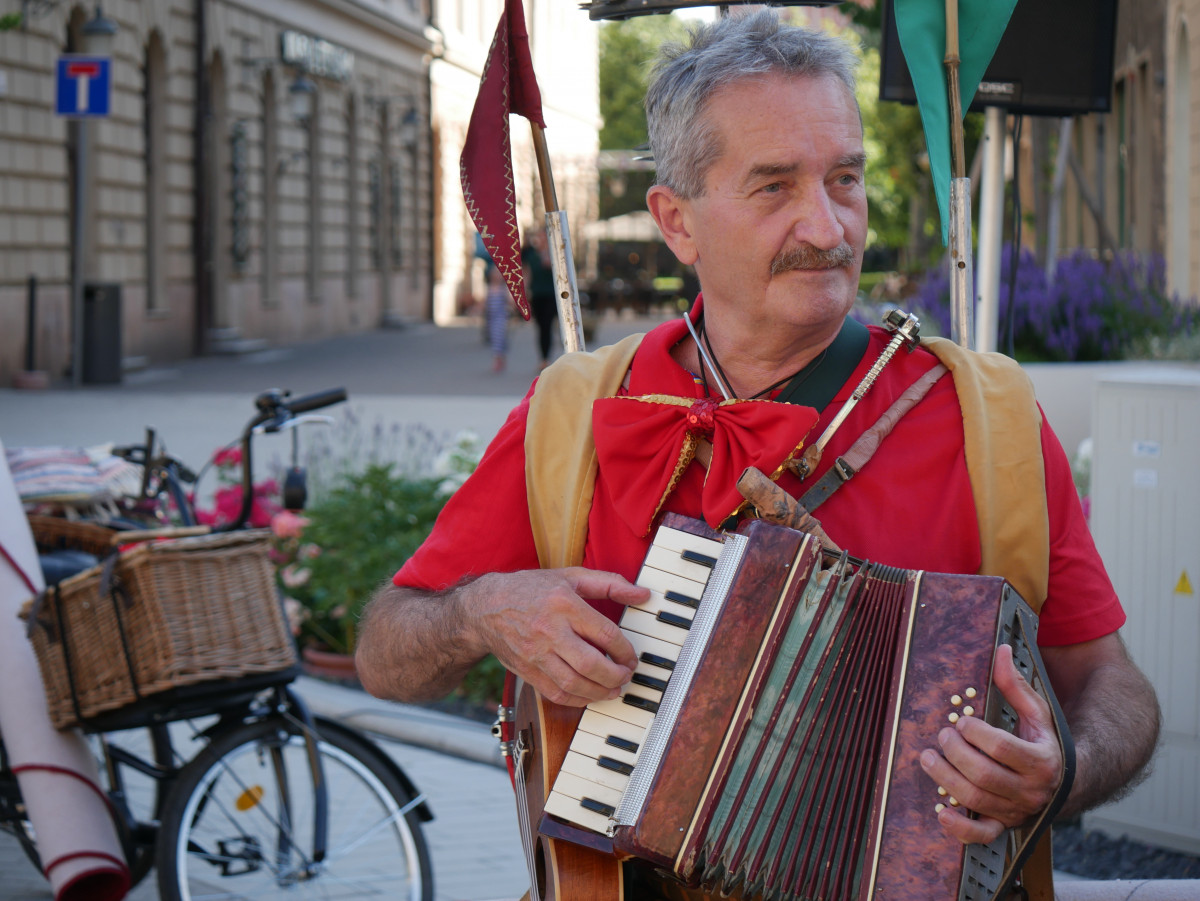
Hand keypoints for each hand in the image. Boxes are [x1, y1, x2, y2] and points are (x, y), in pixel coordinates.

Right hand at [467, 567, 647, 706]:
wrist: (485, 608)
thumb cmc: (531, 589)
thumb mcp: (571, 577)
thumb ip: (610, 583)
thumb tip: (643, 594)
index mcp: (563, 604)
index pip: (604, 633)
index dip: (624, 650)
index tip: (632, 657)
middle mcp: (549, 630)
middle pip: (590, 663)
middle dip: (616, 675)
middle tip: (626, 675)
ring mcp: (536, 653)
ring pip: (574, 683)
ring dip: (600, 692)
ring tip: (615, 689)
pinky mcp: (527, 671)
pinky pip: (556, 693)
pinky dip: (578, 699)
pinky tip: (591, 694)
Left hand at [919, 643, 1063, 843]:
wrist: (1063, 781)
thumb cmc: (1043, 742)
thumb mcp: (1036, 712)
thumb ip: (1015, 685)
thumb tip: (1001, 650)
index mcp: (1042, 761)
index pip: (1003, 748)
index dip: (976, 734)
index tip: (962, 722)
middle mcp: (1031, 791)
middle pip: (984, 776)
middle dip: (955, 753)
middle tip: (942, 735)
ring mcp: (1017, 811)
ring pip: (976, 801)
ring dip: (945, 779)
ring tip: (928, 758)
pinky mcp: (1005, 826)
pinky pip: (982, 835)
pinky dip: (959, 828)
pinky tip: (940, 811)